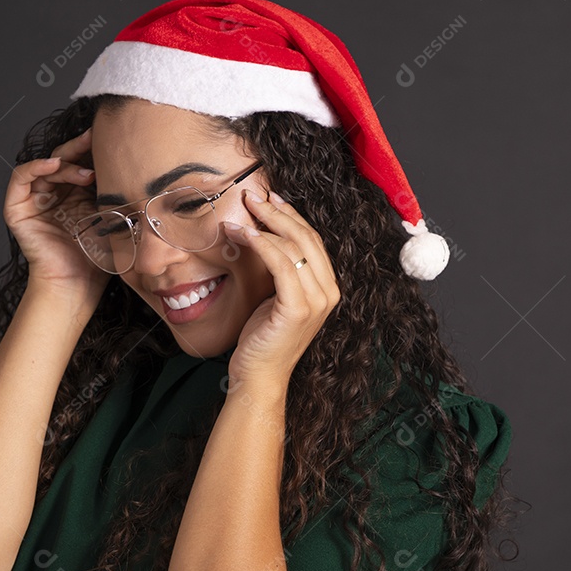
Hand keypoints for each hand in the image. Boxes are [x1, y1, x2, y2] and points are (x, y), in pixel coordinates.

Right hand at [3, 127, 108, 303]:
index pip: (80, 162)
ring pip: (46, 166)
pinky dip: (35, 166)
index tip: (111, 139)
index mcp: (75, 194)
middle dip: (79, 148)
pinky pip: (20, 178)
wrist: (78, 282)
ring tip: (86, 174)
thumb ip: (110, 188)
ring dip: (65, 163)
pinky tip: (54, 165)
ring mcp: (35, 200)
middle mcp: (54, 194)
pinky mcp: (17, 209)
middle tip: (95, 139)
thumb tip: (128, 160)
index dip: (92, 150)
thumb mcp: (109, 214)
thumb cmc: (96, 257)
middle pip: (63, 159)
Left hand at [221, 189, 340, 387]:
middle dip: (278, 212)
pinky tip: (246, 233)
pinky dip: (263, 244)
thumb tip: (263, 232)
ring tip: (241, 212)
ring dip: (265, 225)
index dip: (291, 215)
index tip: (270, 198)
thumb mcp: (274, 296)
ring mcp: (317, 301)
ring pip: (294, 247)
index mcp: (327, 287)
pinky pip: (281, 265)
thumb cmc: (263, 338)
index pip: (312, 240)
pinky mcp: (298, 308)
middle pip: (306, 238)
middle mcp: (329, 292)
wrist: (259, 375)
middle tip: (253, 196)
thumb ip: (279, 269)